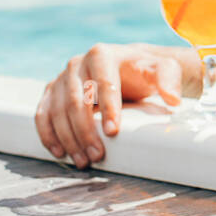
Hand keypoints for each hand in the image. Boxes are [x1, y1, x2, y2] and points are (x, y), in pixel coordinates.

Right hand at [34, 43, 182, 166]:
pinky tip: (60, 153)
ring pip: (57, 110)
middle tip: (97, 155)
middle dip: (85, 131)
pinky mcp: (51, 92)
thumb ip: (169, 79)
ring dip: (68, 138)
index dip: (107, 108)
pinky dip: (48, 135)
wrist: (128, 68)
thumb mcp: (163, 70)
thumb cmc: (145, 71)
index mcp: (102, 55)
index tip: (113, 132)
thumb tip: (172, 99)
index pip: (103, 83)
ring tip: (83, 161)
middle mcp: (77, 64)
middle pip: (76, 100)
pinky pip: (43, 114)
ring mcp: (61, 78)